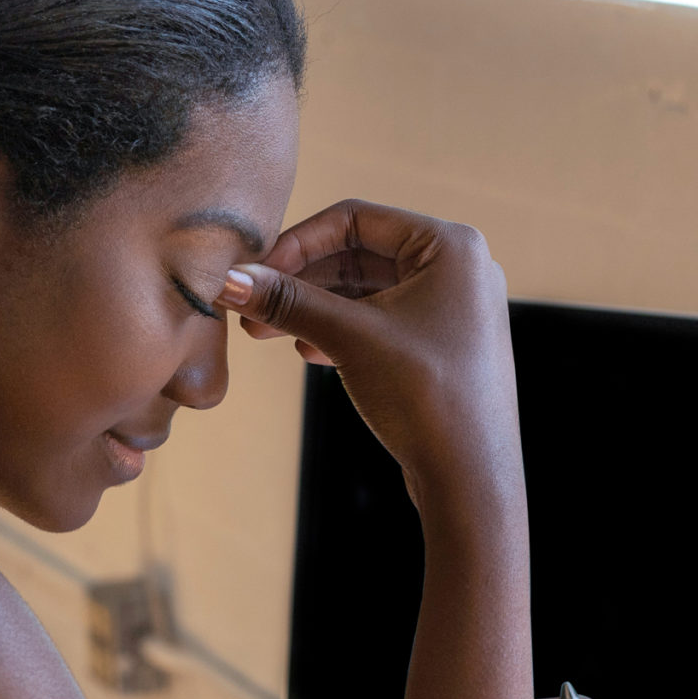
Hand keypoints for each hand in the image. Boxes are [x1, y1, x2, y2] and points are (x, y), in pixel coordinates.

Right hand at [217, 200, 518, 507]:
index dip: (298, 242)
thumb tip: (228, 279)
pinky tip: (309, 352)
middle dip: (301, 280)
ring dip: (315, 308)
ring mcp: (453, 309)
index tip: (255, 271)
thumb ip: (288, 301)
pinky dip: (341, 330)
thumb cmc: (427, 396)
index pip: (356, 218)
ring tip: (267, 334)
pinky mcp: (441, 346)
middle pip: (360, 254)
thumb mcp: (350, 337)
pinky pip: (381, 322)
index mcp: (451, 246)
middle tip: (251, 309)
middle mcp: (458, 269)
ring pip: (367, 292)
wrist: (470, 480)